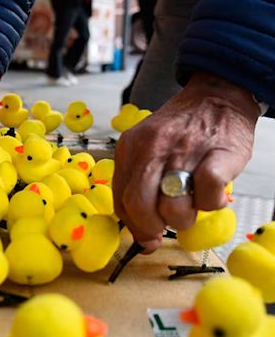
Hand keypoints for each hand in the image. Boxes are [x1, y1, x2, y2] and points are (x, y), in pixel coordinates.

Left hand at [113, 72, 258, 252]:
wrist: (216, 97)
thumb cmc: (181, 132)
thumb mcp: (149, 150)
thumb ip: (140, 187)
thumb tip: (143, 239)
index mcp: (130, 148)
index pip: (120, 199)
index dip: (133, 225)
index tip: (147, 236)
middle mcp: (151, 148)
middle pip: (138, 204)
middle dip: (152, 227)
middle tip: (166, 225)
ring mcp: (183, 150)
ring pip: (172, 207)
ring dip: (184, 218)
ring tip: (192, 202)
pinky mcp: (217, 155)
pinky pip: (207, 195)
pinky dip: (211, 204)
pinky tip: (212, 193)